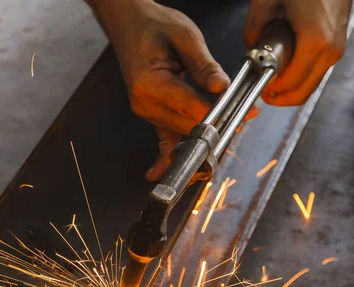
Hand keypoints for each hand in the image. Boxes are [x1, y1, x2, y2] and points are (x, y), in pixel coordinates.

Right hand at [88, 0, 256, 180]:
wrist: (129, 26)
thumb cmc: (152, 26)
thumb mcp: (184, 36)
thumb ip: (203, 65)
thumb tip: (221, 87)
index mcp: (148, 83)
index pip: (189, 106)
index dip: (217, 113)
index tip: (242, 114)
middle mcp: (144, 103)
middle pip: (186, 125)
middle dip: (217, 124)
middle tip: (247, 117)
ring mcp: (146, 112)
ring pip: (181, 132)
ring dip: (206, 132)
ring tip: (234, 125)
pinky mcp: (152, 114)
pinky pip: (166, 137)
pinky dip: (174, 150)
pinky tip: (163, 172)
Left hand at [244, 0, 350, 105]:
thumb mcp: (264, 6)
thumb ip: (252, 36)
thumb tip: (250, 56)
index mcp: (314, 42)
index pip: (289, 86)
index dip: (268, 91)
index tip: (254, 86)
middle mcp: (330, 49)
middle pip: (302, 93)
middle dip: (278, 96)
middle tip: (259, 87)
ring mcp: (337, 48)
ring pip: (311, 85)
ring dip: (289, 87)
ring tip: (269, 75)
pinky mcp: (337, 43)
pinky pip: (317, 71)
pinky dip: (300, 75)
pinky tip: (284, 65)